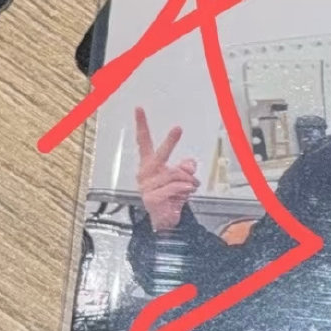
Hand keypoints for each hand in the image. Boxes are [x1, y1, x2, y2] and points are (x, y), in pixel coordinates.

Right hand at [134, 105, 198, 231]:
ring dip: (188, 180)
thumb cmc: (169, 197)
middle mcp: (145, 173)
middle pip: (159, 154)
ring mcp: (147, 186)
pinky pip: (175, 188)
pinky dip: (185, 189)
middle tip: (177, 128)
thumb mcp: (179, 179)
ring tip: (192, 186)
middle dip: (170, 142)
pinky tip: (187, 192)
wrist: (163, 222)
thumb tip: (189, 162)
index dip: (141, 125)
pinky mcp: (152, 198)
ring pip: (175, 174)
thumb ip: (184, 168)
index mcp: (149, 165)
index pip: (144, 142)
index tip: (139, 109)